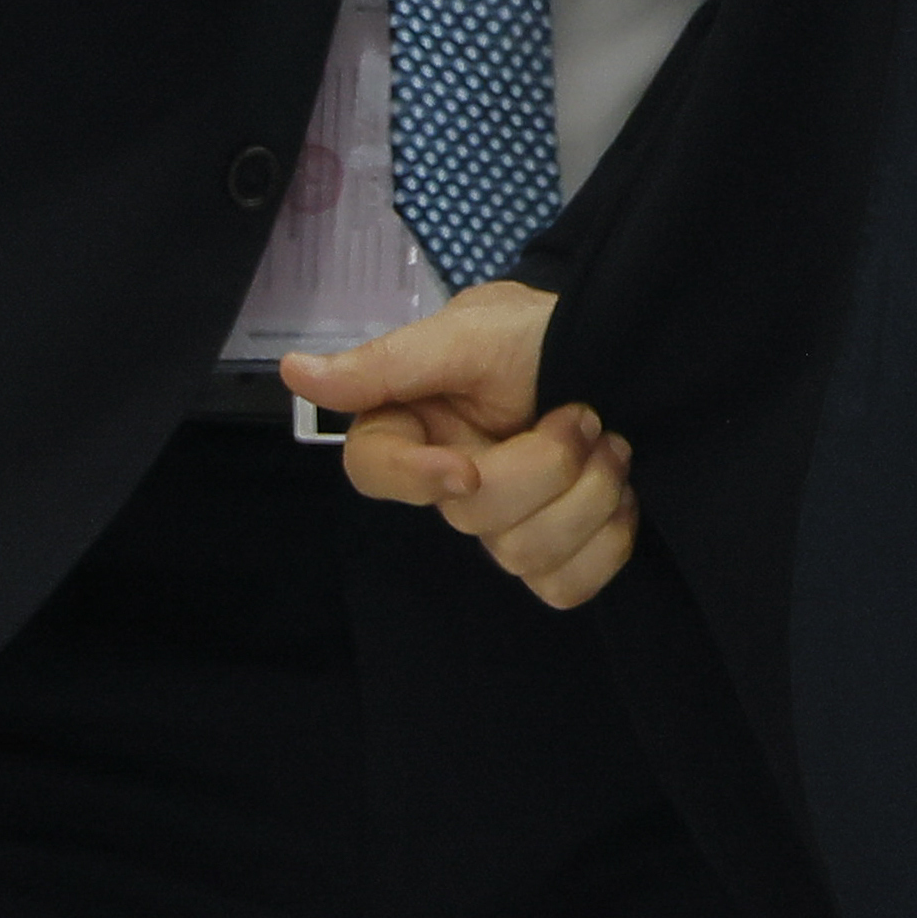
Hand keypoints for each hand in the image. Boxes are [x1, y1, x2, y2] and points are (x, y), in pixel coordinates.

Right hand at [285, 282, 640, 609]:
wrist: (620, 344)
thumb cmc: (534, 332)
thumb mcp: (468, 331)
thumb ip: (389, 361)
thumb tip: (293, 371)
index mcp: (412, 430)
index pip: (374, 474)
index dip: (415, 480)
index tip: (466, 467)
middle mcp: (450, 484)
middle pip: (473, 517)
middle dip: (546, 464)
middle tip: (584, 415)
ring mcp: (501, 525)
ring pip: (524, 555)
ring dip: (589, 493)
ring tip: (610, 441)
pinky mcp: (553, 554)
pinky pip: (566, 586)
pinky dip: (607, 541)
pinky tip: (624, 494)